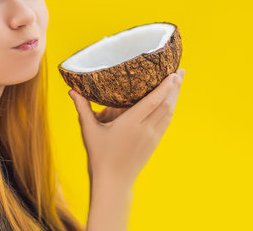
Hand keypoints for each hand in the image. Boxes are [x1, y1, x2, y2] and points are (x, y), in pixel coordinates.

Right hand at [68, 68, 184, 185]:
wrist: (113, 182)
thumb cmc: (99, 156)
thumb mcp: (89, 131)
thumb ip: (83, 108)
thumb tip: (72, 91)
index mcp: (130, 124)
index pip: (153, 102)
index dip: (165, 87)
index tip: (173, 74)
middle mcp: (145, 130)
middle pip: (166, 105)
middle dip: (175, 88)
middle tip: (181, 71)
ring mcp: (152, 138)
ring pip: (168, 113)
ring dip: (175, 97)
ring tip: (179, 82)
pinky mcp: (154, 144)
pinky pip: (165, 122)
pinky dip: (169, 109)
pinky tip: (170, 102)